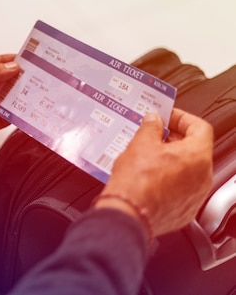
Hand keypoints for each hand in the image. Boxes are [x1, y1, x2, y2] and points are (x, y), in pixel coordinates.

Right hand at [95, 109, 212, 237]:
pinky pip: (181, 189)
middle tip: (155, 133)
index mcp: (197, 156)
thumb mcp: (140, 144)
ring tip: (148, 155)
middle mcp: (203, 177)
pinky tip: (149, 176)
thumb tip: (153, 121)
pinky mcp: (185, 210)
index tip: (167, 117)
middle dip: (174, 139)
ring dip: (171, 160)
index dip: (182, 118)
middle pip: (195, 149)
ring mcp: (196, 196)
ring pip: (188, 170)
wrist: (129, 214)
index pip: (200, 127)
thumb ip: (151, 128)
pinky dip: (168, 180)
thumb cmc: (136, 183)